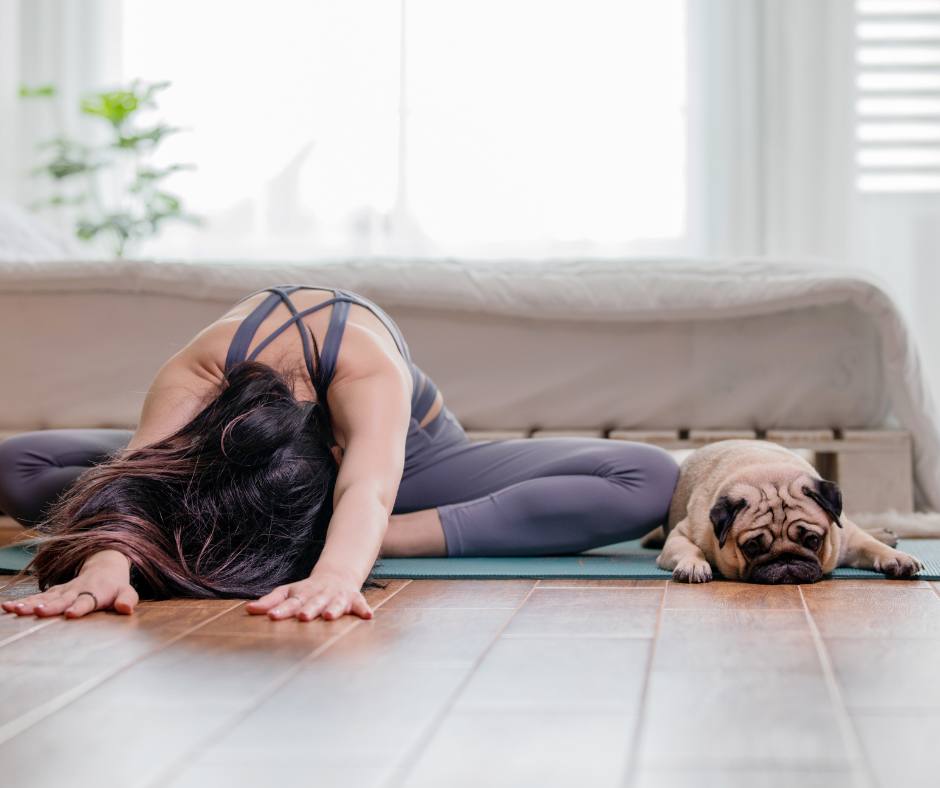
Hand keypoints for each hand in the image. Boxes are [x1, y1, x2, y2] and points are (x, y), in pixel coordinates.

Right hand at [1, 549, 137, 618]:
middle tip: (38, 612)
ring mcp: (63, 590)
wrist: (104, 566)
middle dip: (50, 606)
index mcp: (96, 591)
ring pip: (45, 597)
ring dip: (30, 604)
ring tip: (14, 609)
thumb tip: (127, 609)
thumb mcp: (127, 592)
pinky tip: (8, 607)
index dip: (80, 606)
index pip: (88, 600)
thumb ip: (127, 600)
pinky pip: (37, 597)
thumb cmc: (116, 586)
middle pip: (62, 599)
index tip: (71, 614)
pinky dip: (23, 602)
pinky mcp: (54, 592)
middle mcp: (77, 590)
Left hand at [245, 569, 372, 620]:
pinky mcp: (353, 599)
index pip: (290, 603)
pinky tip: (369, 616)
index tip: (272, 616)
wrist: (337, 574)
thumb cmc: (308, 589)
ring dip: (334, 609)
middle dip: (309, 609)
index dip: (282, 609)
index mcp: (303, 594)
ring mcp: (337, 597)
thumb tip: (248, 609)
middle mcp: (320, 595)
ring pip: (336, 603)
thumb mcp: (289, 592)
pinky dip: (364, 610)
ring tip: (330, 617)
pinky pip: (360, 605)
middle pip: (313, 603)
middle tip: (303, 617)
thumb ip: (270, 602)